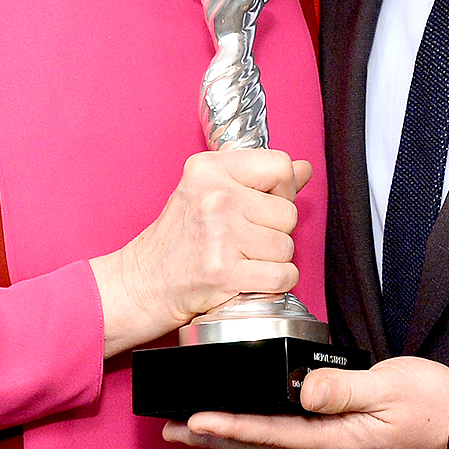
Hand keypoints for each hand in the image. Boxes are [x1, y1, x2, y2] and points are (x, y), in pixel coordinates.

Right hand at [91, 150, 311, 355]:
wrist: (142, 283)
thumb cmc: (178, 239)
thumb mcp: (209, 192)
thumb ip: (259, 179)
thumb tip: (305, 168)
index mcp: (210, 169)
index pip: (280, 165)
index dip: (282, 189)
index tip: (262, 205)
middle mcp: (215, 197)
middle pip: (288, 212)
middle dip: (274, 232)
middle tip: (242, 240)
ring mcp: (220, 235)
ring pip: (287, 247)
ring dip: (272, 260)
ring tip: (240, 259)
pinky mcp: (225, 272)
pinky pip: (283, 275)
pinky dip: (275, 283)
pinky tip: (250, 278)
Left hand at [163, 356, 448, 448]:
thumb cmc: (430, 403)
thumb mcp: (389, 388)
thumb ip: (345, 389)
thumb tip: (304, 388)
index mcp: (336, 434)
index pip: (271, 431)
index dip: (231, 425)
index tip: (195, 420)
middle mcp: (328, 443)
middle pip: (259, 443)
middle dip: (214, 437)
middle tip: (171, 431)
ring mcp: (332, 440)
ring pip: (268, 441)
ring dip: (229, 435)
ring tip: (193, 429)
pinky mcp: (338, 431)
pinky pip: (287, 433)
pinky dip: (257, 429)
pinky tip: (248, 422)